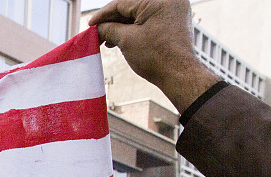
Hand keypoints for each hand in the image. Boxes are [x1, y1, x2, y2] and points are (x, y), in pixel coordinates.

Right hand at [90, 0, 220, 112]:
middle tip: (98, 33)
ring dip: (122, 25)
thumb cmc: (156, 57)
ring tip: (108, 40)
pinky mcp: (173, 19)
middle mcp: (168, 0)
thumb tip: (98, 28)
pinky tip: (122, 39)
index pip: (122, 3)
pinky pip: (149, 19)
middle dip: (113, 21)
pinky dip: (135, 27)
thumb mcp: (126, 40)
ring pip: (140, 13)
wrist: (179, 74)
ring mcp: (172, 9)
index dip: (103, 14)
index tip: (91, 24)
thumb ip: (109, 29)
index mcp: (157, 0)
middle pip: (131, 7)